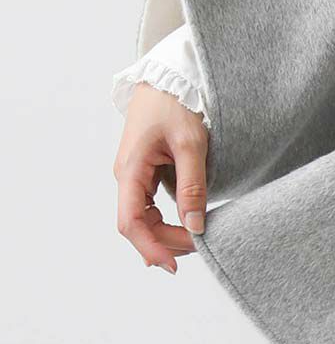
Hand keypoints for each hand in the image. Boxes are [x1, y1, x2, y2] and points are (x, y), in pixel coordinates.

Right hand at [114, 82, 209, 273]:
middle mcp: (126, 176)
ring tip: (195, 242)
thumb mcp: (192, 145)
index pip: (131, 222)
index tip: (174, 265)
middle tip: (199, 249)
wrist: (169, 78)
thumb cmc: (177, 105)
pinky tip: (184, 227)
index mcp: (130, 170)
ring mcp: (133, 175)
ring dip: (166, 234)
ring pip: (143, 218)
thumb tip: (196, 226)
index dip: (151, 247)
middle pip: (137, 224)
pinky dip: (166, 220)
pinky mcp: (144, 172)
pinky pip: (149, 206)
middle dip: (165, 242)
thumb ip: (193, 186)